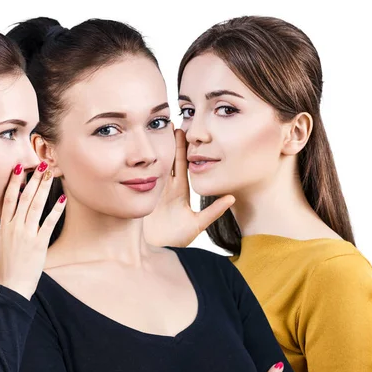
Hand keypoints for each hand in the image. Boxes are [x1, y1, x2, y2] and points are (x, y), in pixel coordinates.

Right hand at [0, 162, 65, 299]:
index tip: (20, 168)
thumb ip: (11, 226)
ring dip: (44, 188)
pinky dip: (56, 210)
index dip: (14, 181)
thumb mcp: (5, 242)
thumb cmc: (9, 265)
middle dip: (34, 179)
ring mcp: (26, 234)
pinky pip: (48, 222)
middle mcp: (14, 227)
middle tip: (41, 164)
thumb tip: (18, 213)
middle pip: (24, 197)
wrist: (11, 285)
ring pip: (35, 205)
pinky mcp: (38, 243)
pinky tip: (63, 198)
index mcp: (4, 226)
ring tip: (50, 174)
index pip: (8, 198)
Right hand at [143, 128, 234, 246]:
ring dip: (154, 149)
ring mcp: (151, 191)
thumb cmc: (176, 240)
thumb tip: (231, 198)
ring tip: (153, 129)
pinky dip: (142, 168)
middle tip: (167, 120)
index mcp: (179, 192)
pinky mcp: (141, 198)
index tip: (182, 128)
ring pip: (153, 166)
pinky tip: (140, 153)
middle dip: (166, 141)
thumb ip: (213, 212)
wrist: (156, 251)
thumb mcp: (196, 225)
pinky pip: (141, 181)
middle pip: (166, 160)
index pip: (181, 164)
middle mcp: (165, 188)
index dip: (182, 147)